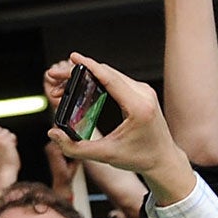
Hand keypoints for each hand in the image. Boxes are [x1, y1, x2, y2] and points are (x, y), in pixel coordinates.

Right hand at [45, 53, 190, 200]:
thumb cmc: (141, 157)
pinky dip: (97, 79)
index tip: (73, 58)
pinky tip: (82, 86)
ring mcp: (144, 92)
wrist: (163, 160)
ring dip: (86, 76)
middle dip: (78, 72)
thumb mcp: (105, 155)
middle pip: (106, 73)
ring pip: (110, 74)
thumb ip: (74, 148)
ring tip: (64, 86)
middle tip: (56, 78)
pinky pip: (116, 79)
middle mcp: (143, 95)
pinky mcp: (141, 93)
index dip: (89, 66)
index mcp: (138, 107)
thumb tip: (53, 133)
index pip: (110, 79)